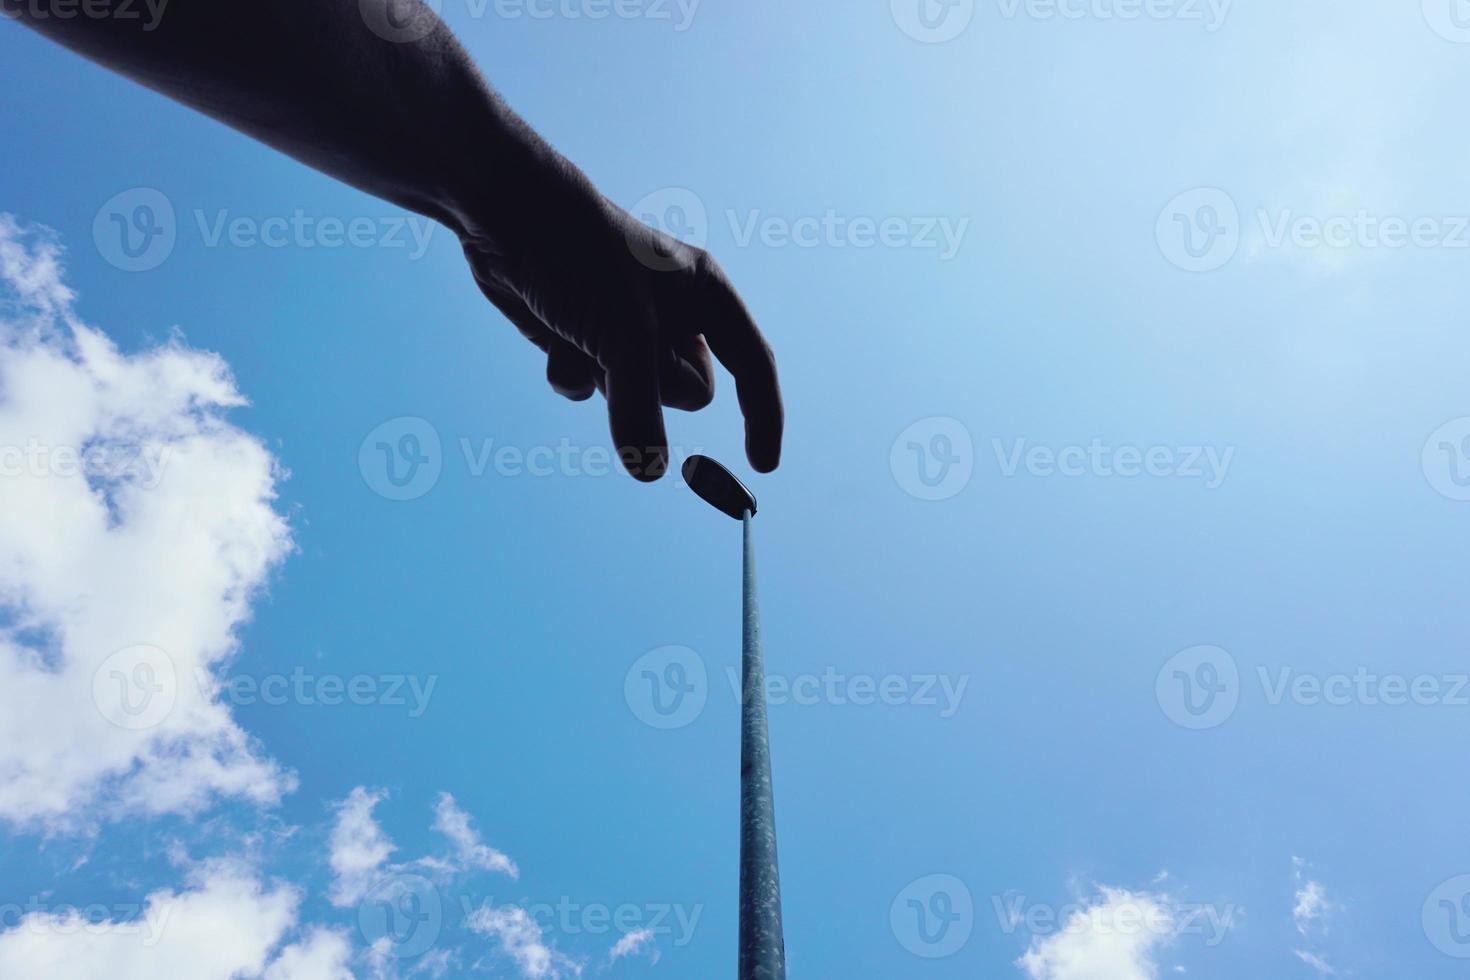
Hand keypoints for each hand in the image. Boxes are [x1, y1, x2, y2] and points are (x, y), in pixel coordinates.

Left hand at [460, 184, 782, 482]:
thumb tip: (647, 473)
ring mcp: (628, 329)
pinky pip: (592, 387)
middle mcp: (675, 313)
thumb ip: (641, 408)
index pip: (752, 364)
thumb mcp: (623, 336)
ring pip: (635, 396)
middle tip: (624, 351)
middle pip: (687, 392)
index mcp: (706, 293)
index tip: (761, 466)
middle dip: (654, 386)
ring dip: (605, 379)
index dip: (762, 415)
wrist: (507, 215)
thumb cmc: (581, 255)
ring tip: (580, 333)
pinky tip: (551, 338)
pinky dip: (571, 372)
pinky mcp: (586, 339)